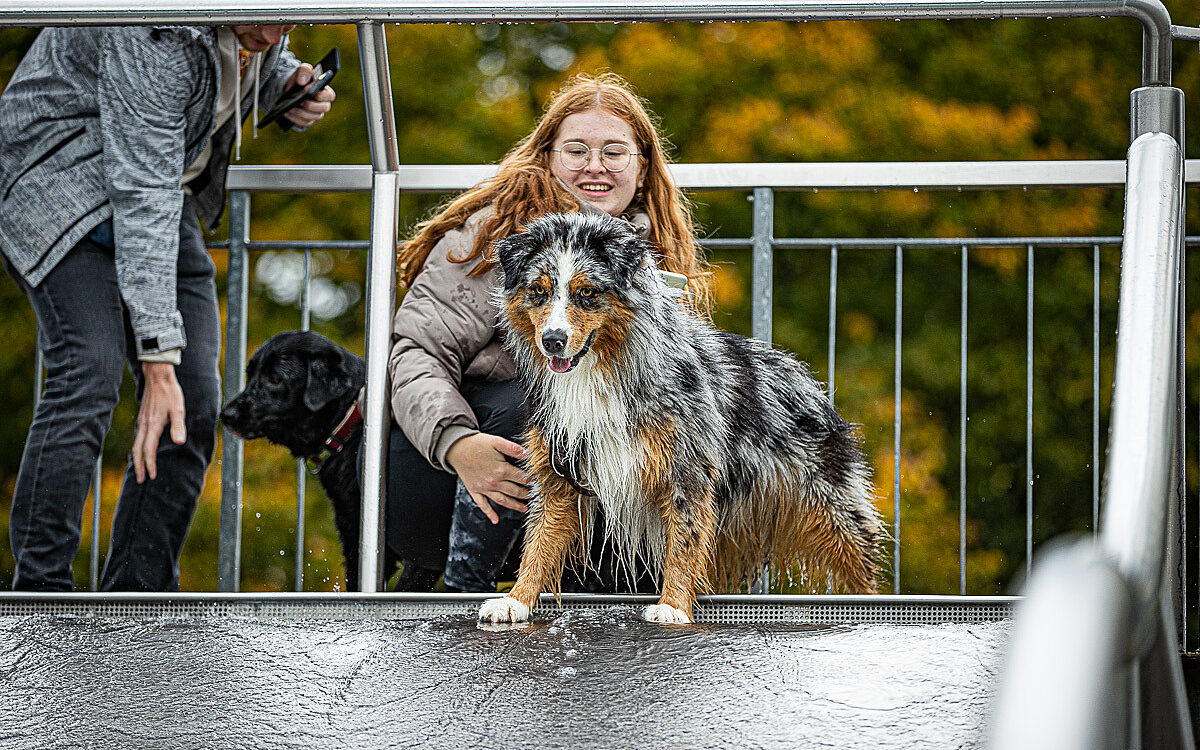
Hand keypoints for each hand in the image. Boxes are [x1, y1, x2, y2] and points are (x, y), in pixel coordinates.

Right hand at [133, 361, 186, 483]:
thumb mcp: (178, 409)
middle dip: (139, 466)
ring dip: (137, 459)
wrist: (158, 377)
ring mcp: (142, 422)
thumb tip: (179, 442)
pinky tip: (141, 451)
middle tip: (141, 480)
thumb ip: (178, 426)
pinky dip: (137, 448)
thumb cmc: (170, 393)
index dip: (150, 464)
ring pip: (135, 445)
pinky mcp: (142, 418)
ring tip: (140, 469)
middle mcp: (144, 426)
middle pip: (138, 451)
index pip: (149, 450)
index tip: (151, 476)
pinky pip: (137, 438)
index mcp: (153, 426)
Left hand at [282, 63, 335, 128]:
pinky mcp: (307, 120)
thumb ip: (304, 71)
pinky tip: (286, 112)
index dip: (322, 95)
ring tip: (290, 107)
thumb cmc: (299, 79)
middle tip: (300, 101)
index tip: (311, 92)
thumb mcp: (301, 71)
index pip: (330, 96)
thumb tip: (302, 82)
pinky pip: (303, 122)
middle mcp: (323, 105)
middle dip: (311, 105)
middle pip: (323, 108)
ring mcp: (316, 114)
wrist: (290, 89)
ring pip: (312, 117)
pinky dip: (294, 118)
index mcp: (325, 92)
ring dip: (301, 112)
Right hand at [446, 433, 530, 523]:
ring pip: (502, 500)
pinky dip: (489, 513)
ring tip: (524, 509)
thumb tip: (527, 454)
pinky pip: (483, 505)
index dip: (530, 479)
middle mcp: (494, 482)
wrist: (456, 448)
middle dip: (525, 494)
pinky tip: (495, 520)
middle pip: (514, 491)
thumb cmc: (476, 444)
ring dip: (514, 506)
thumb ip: (512, 448)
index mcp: (501, 470)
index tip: (536, 481)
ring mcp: (484, 488)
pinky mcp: (474, 491)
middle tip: (533, 495)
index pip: (521, 477)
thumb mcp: (496, 441)